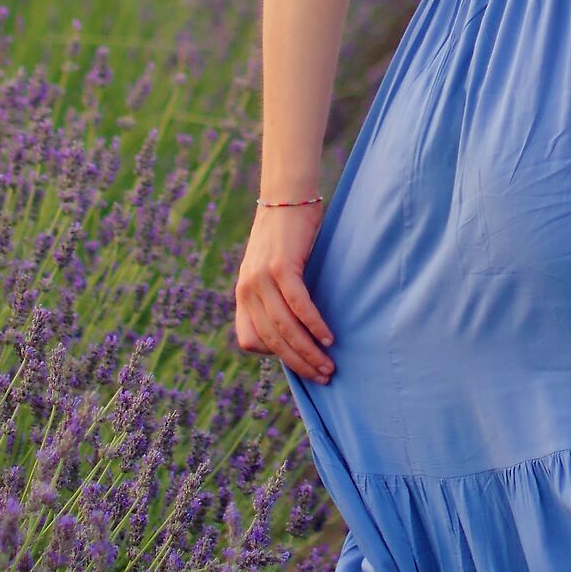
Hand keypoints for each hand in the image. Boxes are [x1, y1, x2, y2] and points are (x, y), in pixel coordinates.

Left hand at [234, 205, 335, 382]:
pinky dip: (314, 324)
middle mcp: (247, 288)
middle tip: (322, 377)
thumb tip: (293, 330)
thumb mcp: (269, 269)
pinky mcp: (281, 266)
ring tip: (328, 366)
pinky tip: (328, 338)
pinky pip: (298, 305)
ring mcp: (262, 277)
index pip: (249, 340)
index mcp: (242, 292)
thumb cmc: (286, 234)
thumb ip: (272, 296)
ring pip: (285, 327)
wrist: (287, 195)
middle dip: (298, 363)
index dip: (272, 355)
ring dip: (309, 351)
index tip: (297, 360)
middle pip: (271, 339)